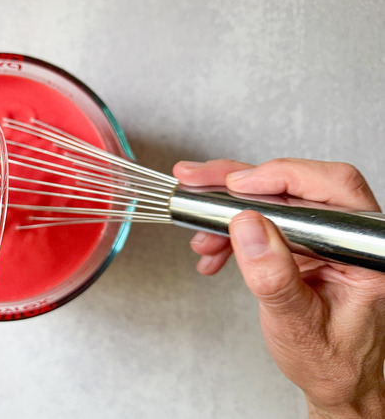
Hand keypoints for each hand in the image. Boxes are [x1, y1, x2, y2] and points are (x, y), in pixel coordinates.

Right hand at [174, 159, 384, 417]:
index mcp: (363, 251)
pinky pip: (265, 222)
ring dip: (228, 213)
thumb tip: (247, 224)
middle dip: (237, 185)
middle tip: (197, 182)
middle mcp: (347, 237)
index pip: (329, 188)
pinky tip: (213, 249)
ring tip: (200, 234)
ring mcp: (325, 239)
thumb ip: (273, 275)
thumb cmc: (332, 362)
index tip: (236, 186)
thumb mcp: (297, 323)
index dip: (278, 177)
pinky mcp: (305, 244)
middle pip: (293, 186)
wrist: (335, 382)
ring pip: (274, 201)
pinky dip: (232, 232)